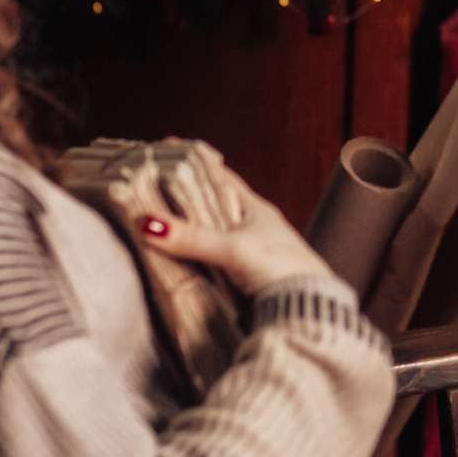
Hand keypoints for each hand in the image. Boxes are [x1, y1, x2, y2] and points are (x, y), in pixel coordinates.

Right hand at [145, 178, 335, 295]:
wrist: (308, 308)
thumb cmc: (280, 269)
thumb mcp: (232, 248)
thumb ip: (192, 238)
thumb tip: (149, 224)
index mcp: (257, 209)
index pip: (221, 177)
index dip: (196, 163)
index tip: (170, 149)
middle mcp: (257, 226)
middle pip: (215, 204)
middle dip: (188, 198)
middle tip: (155, 188)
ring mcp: (256, 250)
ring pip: (217, 232)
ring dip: (194, 229)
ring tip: (163, 223)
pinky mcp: (252, 275)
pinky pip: (219, 258)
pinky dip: (201, 255)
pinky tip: (187, 259)